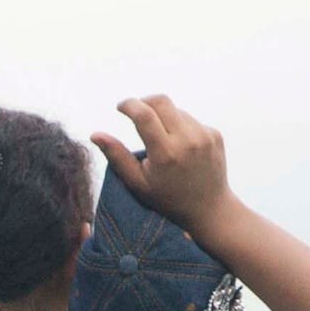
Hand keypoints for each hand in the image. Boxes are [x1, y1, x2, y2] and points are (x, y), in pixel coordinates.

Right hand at [94, 95, 231, 229]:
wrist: (208, 209)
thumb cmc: (167, 198)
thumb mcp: (138, 183)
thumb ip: (116, 157)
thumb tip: (95, 134)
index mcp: (165, 154)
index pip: (144, 114)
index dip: (129, 105)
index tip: (120, 107)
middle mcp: (187, 141)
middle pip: (161, 101)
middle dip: (145, 103)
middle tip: (137, 113)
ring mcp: (204, 136)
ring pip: (177, 110)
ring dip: (164, 118)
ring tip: (162, 141)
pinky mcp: (214, 135)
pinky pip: (191, 120)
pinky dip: (181, 128)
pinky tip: (181, 148)